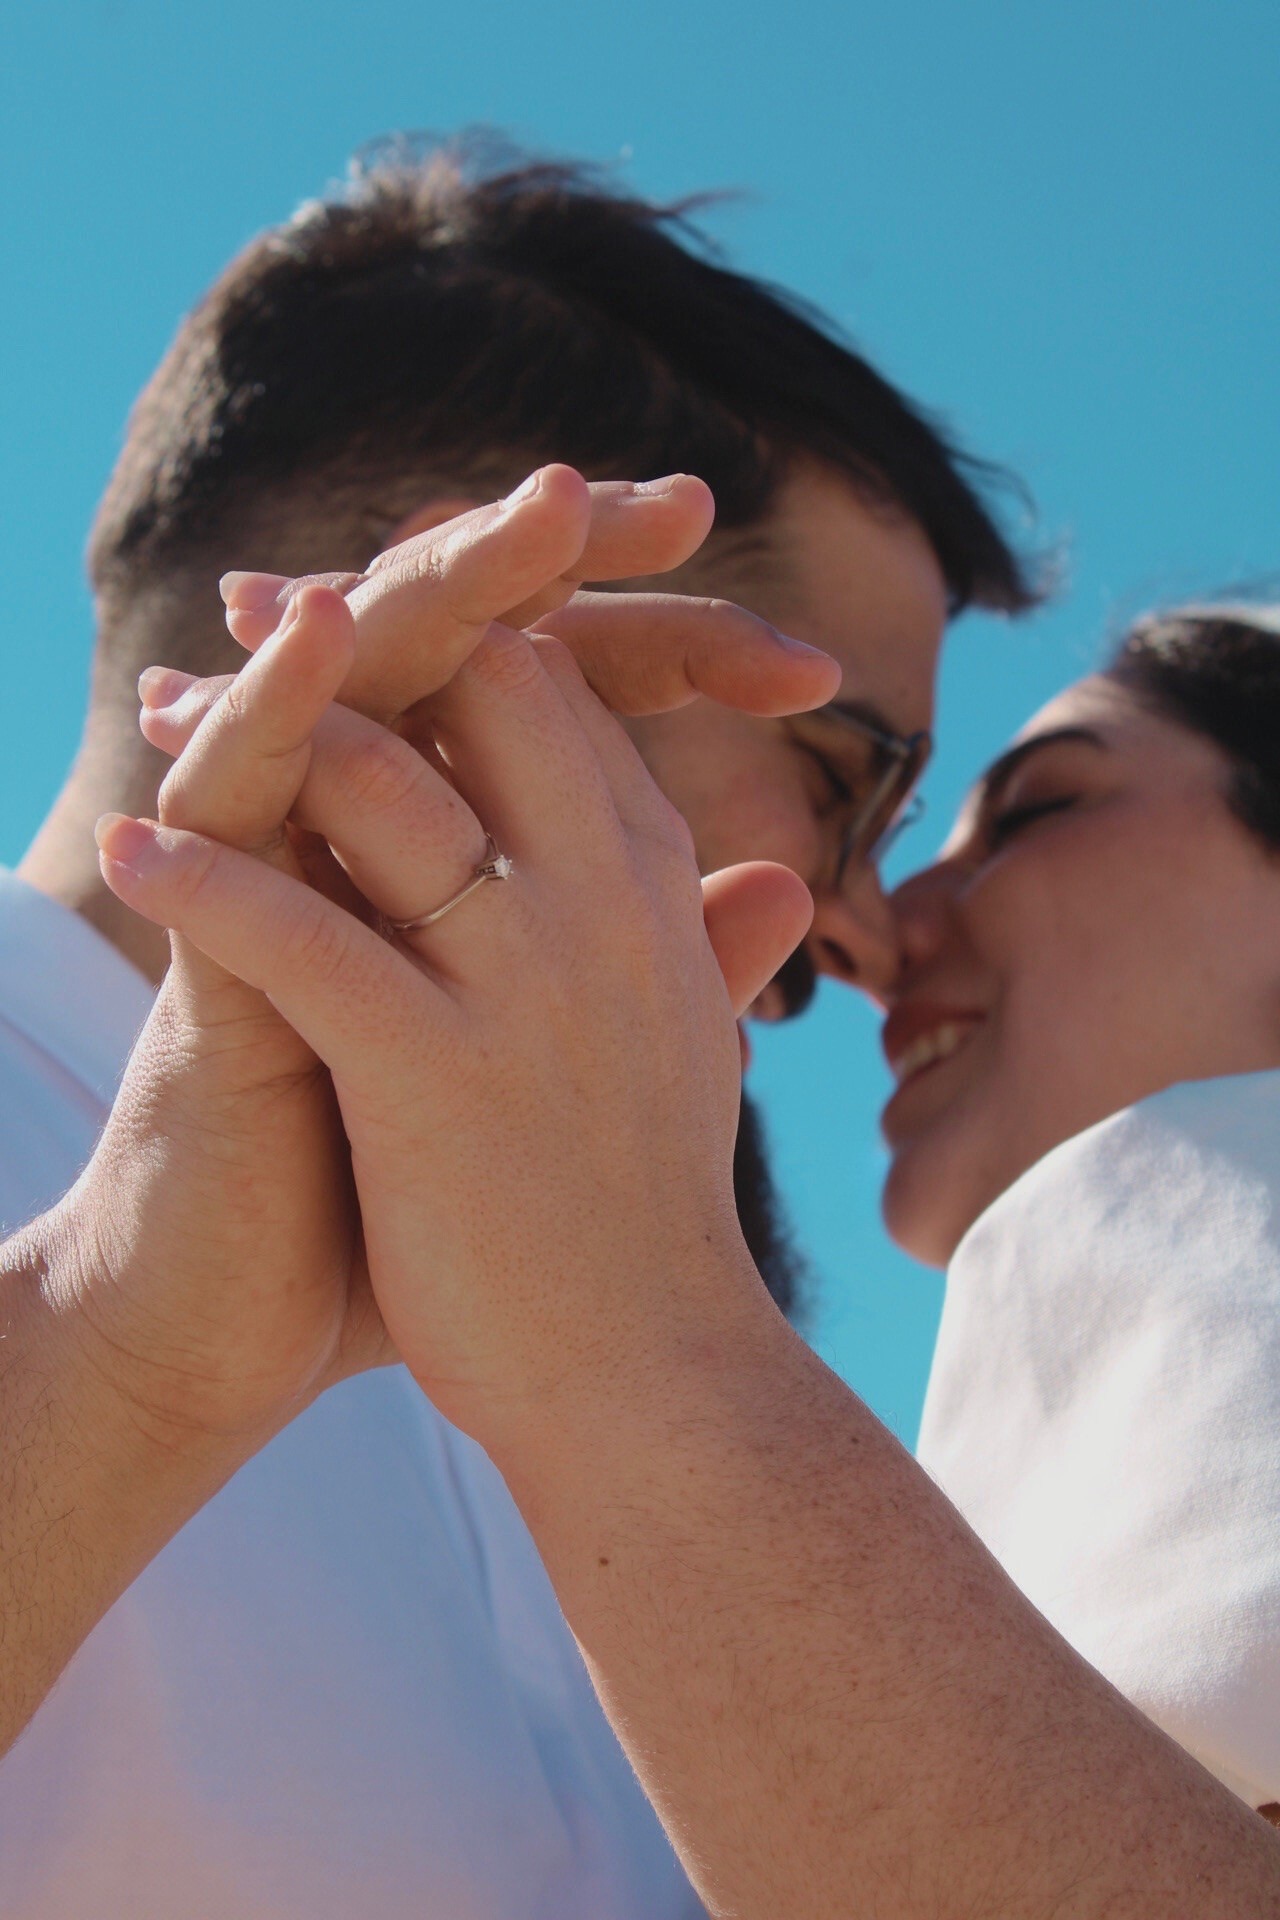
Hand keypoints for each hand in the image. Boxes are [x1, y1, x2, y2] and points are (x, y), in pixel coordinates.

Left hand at [98, 612, 813, 1449]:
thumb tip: (781, 878)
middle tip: (246, 615)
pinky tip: (127, 851)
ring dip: (261, 735)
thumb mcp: (704, 1054)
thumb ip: (720, 947)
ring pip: (388, 791)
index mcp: (654, 893)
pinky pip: (305, 939)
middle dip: (363, 643)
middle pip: (483, 700)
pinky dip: (208, 887)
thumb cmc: (653, 1217)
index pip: (562, 709)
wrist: (654, 1380)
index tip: (362, 625)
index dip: (459, 647)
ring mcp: (525, 983)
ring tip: (167, 709)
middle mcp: (603, 909)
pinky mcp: (436, 1069)